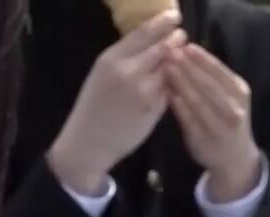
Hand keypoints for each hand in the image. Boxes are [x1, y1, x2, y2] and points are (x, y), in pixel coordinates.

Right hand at [47, 11, 185, 194]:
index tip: (175, 18)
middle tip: (182, 38)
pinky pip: (171, 89)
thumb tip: (152, 40)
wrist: (87, 144)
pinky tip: (174, 84)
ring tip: (179, 61)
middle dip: (176, 41)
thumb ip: (124, 57)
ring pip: (171, 68)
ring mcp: (143, 90)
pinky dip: (174, 84)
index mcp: (111, 59)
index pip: (144, 32)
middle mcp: (128, 71)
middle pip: (163, 47)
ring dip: (178, 63)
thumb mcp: (101, 75)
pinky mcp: (154, 108)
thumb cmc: (92, 109)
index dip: (164, 22)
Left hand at [167, 43, 262, 201]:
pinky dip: (181, 107)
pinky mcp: (205, 139)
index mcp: (240, 92)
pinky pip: (191, 120)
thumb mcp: (228, 97)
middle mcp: (234, 108)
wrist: (234, 158)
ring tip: (167, 69)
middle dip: (189, 68)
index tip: (185, 46)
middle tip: (171, 53)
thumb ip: (212, 79)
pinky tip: (170, 95)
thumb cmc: (227, 121)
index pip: (220, 72)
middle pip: (209, 84)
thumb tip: (187, 53)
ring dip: (183, 84)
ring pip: (200, 101)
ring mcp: (220, 125)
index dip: (202, 59)